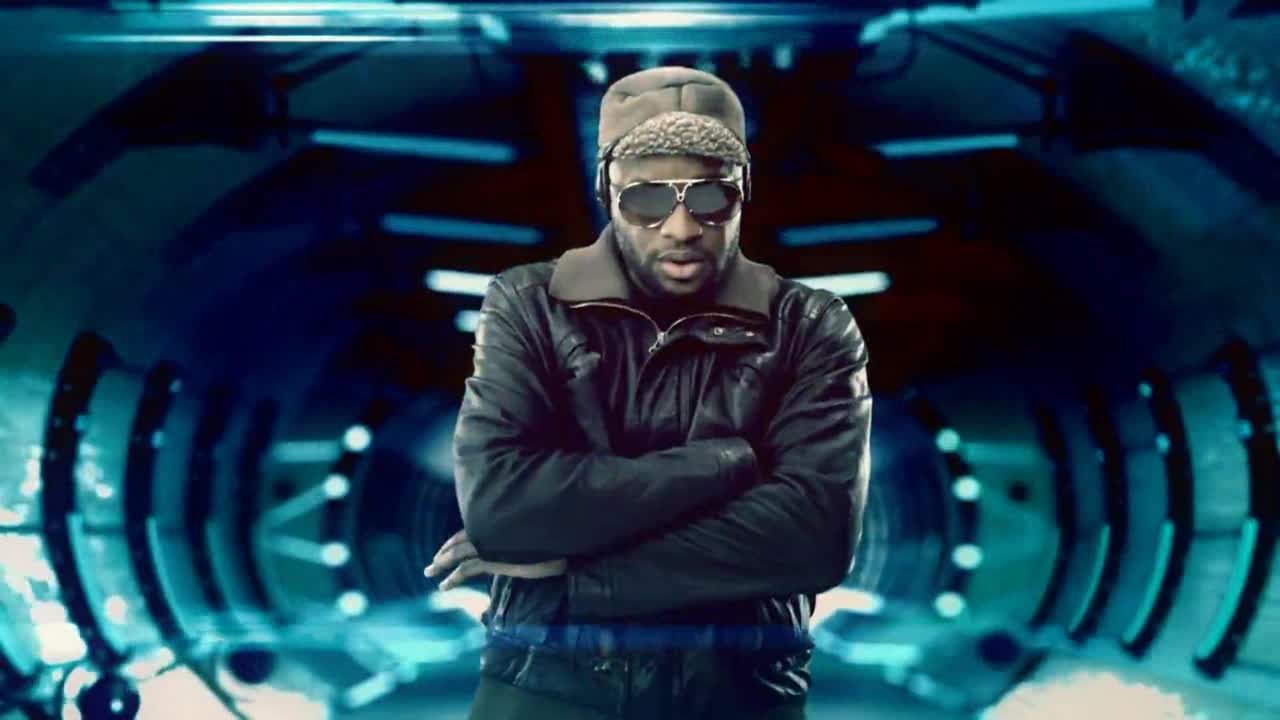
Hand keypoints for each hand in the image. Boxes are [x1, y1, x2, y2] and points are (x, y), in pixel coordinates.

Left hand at [425, 530, 567, 590]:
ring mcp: (489, 544)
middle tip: (432, 565)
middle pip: (458, 542)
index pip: (468, 532)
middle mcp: (489, 531)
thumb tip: (510, 548)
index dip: (454, 542)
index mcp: (495, 524)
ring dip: (441, 564)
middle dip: (443, 553)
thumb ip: (514, 541)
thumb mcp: (527, 541)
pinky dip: (453, 578)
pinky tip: (444, 586)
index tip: (445, 551)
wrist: (559, 544)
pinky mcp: (492, 559)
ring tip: (430, 574)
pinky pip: (465, 569)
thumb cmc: (549, 540)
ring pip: (457, 554)